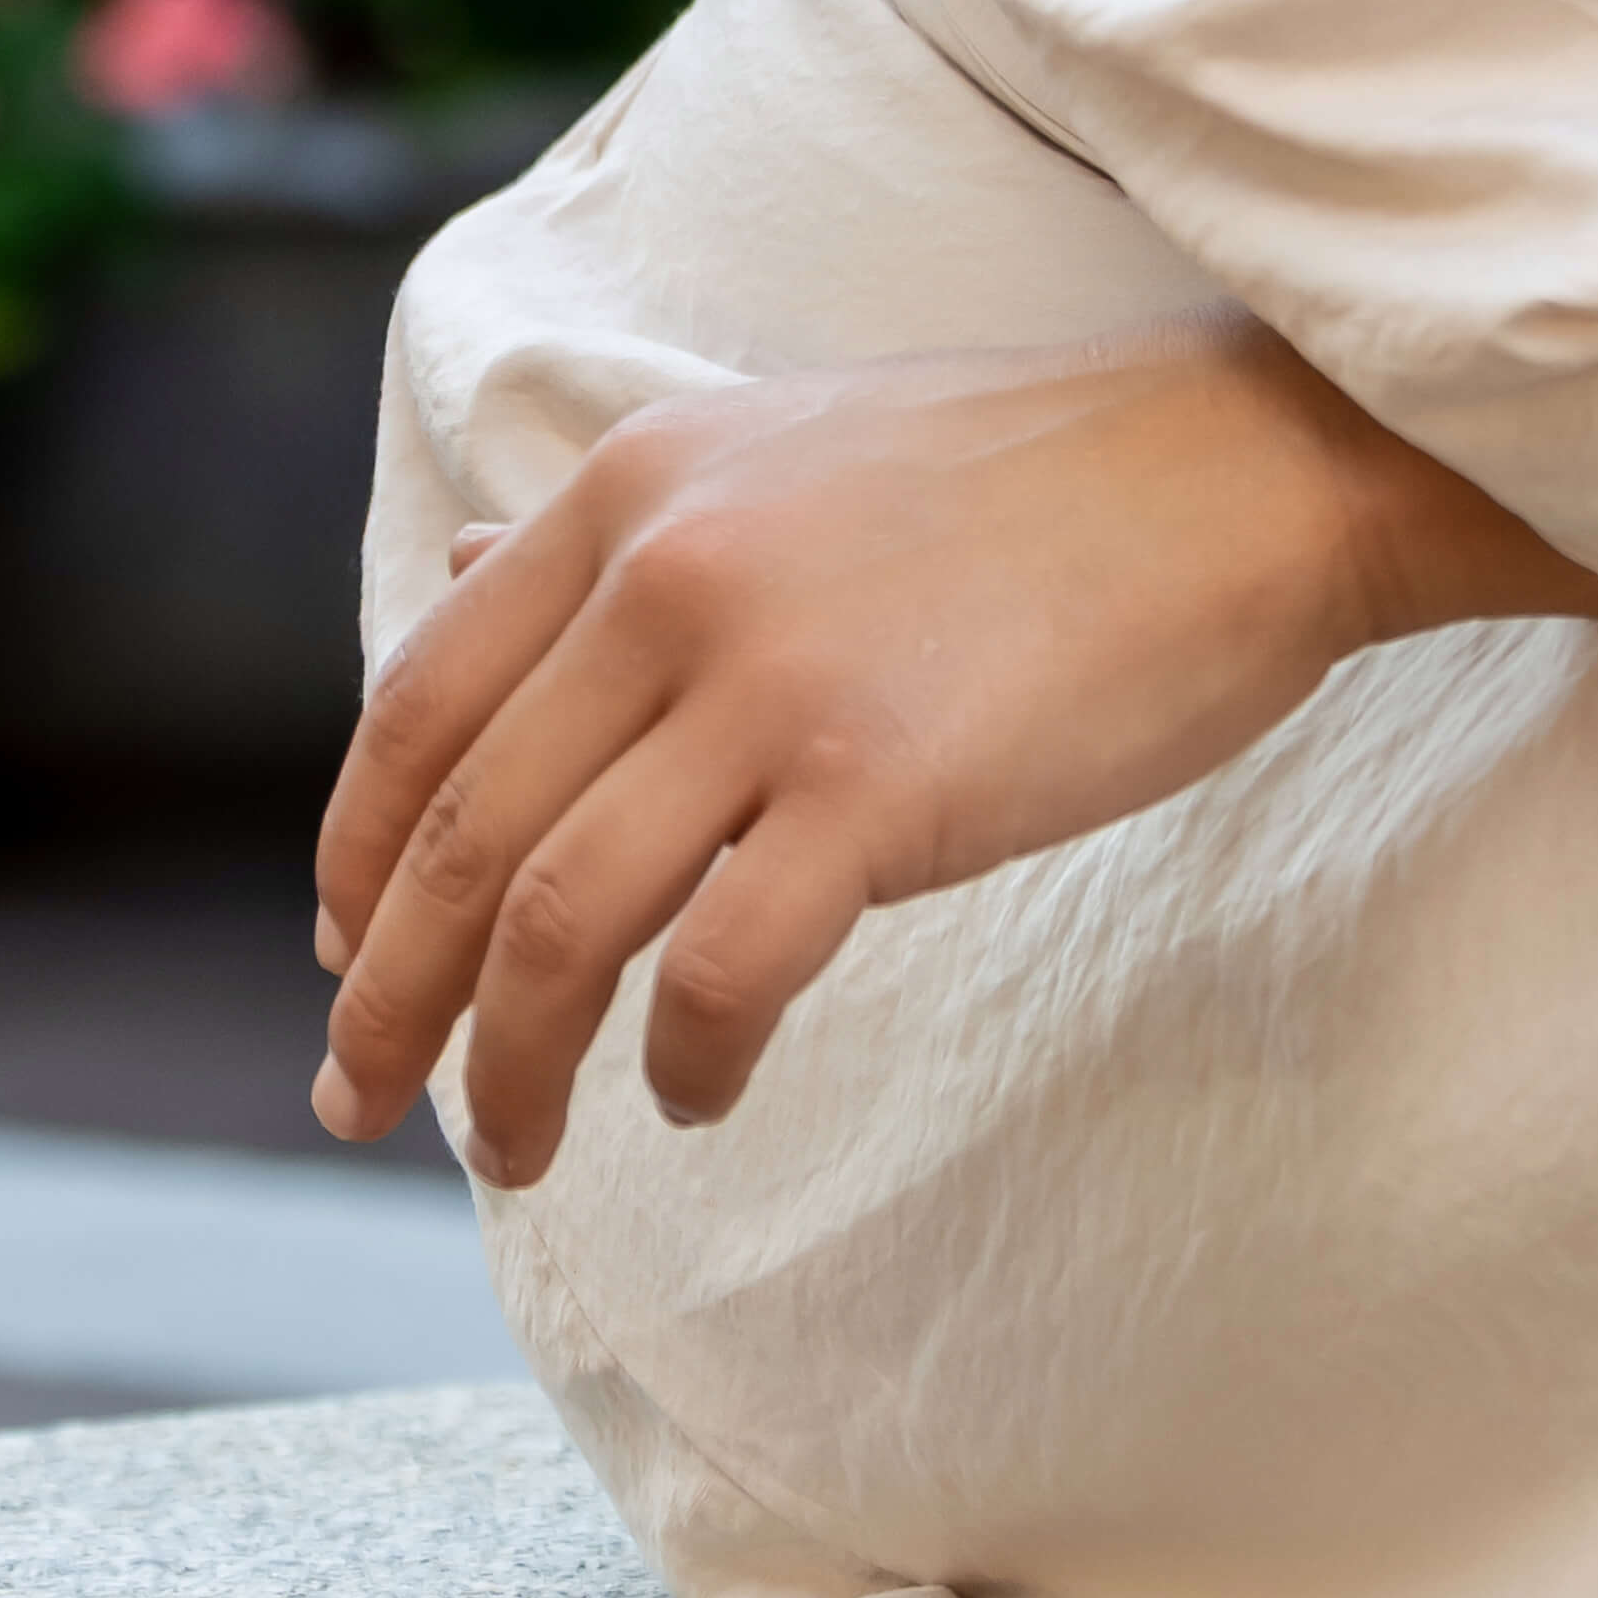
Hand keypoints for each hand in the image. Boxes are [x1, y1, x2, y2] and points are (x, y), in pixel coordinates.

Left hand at [312, 324, 1565, 1194]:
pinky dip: (680, 1064)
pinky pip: (719, 972)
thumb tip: (458, 581)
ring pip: (553, 925)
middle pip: (456, 838)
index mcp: (635, 489)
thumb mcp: (786, 450)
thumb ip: (623, 529)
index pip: (420, 707)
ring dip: (509, 1071)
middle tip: (365, 1107)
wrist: (1254, 467)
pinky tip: (695, 1095)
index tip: (343, 961)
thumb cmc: (1036, 475)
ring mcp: (772, 680)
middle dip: (388, 1004)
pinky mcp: (878, 785)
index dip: (353, 857)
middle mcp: (670, 572)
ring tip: (517, 1148)